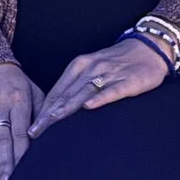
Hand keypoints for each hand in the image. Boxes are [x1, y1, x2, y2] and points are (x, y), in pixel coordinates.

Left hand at [33, 36, 171, 132]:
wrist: (149, 47)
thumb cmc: (117, 62)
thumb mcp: (92, 69)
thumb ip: (76, 86)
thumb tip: (55, 109)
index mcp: (79, 65)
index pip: (57, 91)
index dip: (43, 109)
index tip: (31, 127)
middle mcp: (90, 68)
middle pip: (65, 94)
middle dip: (48, 114)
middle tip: (34, 132)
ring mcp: (109, 74)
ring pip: (83, 93)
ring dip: (66, 109)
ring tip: (51, 123)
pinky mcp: (128, 81)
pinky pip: (111, 90)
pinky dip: (99, 98)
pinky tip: (88, 107)